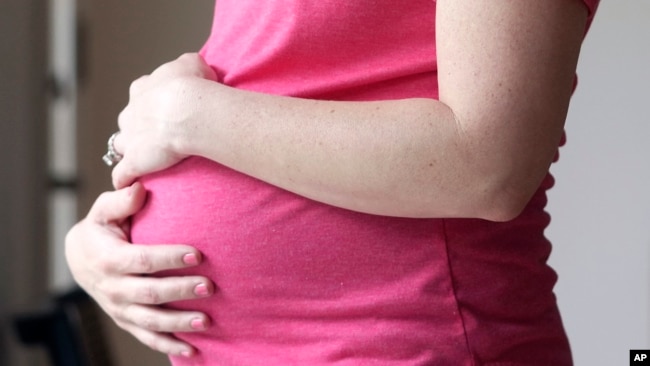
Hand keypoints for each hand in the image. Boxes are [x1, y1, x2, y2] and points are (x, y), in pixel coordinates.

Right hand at [65, 183, 214, 356]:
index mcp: (109, 259)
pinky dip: (168, 345)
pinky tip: (193, 349)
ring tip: (206, 320)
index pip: (142, 260)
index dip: (169, 258)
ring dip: (179, 323)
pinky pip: (147, 337)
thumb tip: (140, 188)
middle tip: (210, 286)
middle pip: (149, 293)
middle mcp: (112, 287)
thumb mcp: (103, 211)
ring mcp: (119, 308)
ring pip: (150, 320)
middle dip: (180, 291)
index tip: (198, 254)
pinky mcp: (126, 321)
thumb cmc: (100, 230)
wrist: (79, 259)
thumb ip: (120, 200)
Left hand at [111, 53, 217, 188]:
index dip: (151, 103)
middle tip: (159, 136)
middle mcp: (130, 113)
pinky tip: (133, 187)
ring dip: (131, 154)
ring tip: (146, 163)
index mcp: (142, 90)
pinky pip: (122, 176)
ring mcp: (130, 139)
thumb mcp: (193, 64)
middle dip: (139, 129)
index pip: (140, 94)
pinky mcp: (133, 163)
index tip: (165, 108)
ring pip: (121, 148)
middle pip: (128, 122)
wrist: (187, 109)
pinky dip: (125, 181)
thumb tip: (194, 68)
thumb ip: (189, 65)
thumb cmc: (192, 85)